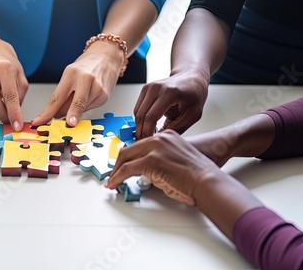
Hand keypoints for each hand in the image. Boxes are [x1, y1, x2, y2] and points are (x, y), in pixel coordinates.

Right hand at [0, 43, 27, 130]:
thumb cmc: (8, 66)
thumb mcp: (21, 77)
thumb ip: (20, 96)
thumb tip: (16, 116)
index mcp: (4, 67)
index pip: (10, 95)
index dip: (13, 113)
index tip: (16, 125)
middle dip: (4, 115)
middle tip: (10, 121)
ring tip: (0, 92)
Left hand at [31, 41, 120, 126]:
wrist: (106, 57)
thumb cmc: (86, 66)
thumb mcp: (70, 75)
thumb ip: (63, 96)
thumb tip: (56, 115)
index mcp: (71, 73)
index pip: (57, 97)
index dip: (48, 112)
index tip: (41, 121)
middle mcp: (85, 79)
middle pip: (76, 103)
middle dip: (71, 115)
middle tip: (67, 125)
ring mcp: (97, 87)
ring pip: (82, 108)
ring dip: (75, 112)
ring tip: (74, 105)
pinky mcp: (105, 95)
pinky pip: (91, 107)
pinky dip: (86, 107)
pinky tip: (88, 99)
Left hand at [105, 130, 221, 205]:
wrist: (208, 181)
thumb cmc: (200, 177)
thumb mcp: (177, 161)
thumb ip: (161, 162)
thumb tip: (147, 175)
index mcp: (167, 136)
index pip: (140, 145)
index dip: (129, 158)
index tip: (122, 166)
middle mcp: (159, 138)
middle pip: (129, 149)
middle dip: (118, 164)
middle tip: (113, 175)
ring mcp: (154, 148)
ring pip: (125, 158)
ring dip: (116, 172)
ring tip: (112, 182)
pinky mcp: (151, 161)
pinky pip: (127, 169)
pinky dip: (117, 178)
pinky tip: (115, 185)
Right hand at [134, 73, 207, 138]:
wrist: (191, 78)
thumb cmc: (194, 94)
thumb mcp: (193, 115)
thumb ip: (177, 128)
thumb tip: (160, 139)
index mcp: (169, 93)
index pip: (151, 117)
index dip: (147, 132)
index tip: (148, 143)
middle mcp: (156, 88)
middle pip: (141, 115)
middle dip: (141, 131)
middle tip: (144, 143)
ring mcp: (148, 87)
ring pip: (137, 112)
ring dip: (140, 126)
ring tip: (146, 136)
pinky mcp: (145, 89)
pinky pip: (138, 108)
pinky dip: (141, 119)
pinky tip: (147, 126)